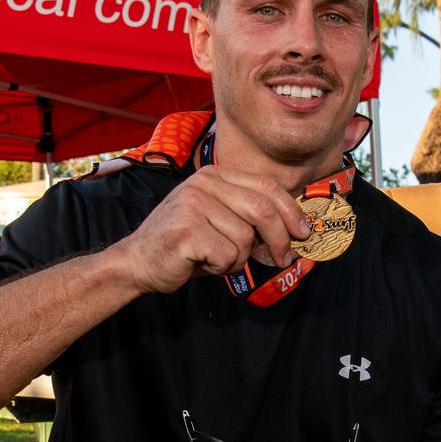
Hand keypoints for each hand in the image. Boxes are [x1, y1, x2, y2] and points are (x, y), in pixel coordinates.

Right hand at [117, 165, 310, 294]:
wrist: (138, 261)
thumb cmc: (183, 245)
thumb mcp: (219, 221)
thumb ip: (249, 218)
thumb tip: (294, 231)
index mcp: (214, 175)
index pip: (266, 186)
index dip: (290, 210)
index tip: (302, 231)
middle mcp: (204, 183)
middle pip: (262, 209)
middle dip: (279, 239)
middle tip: (282, 259)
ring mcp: (193, 203)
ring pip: (245, 238)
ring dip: (238, 258)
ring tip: (216, 259)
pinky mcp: (187, 229)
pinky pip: (227, 254)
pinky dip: (221, 266)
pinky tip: (202, 262)